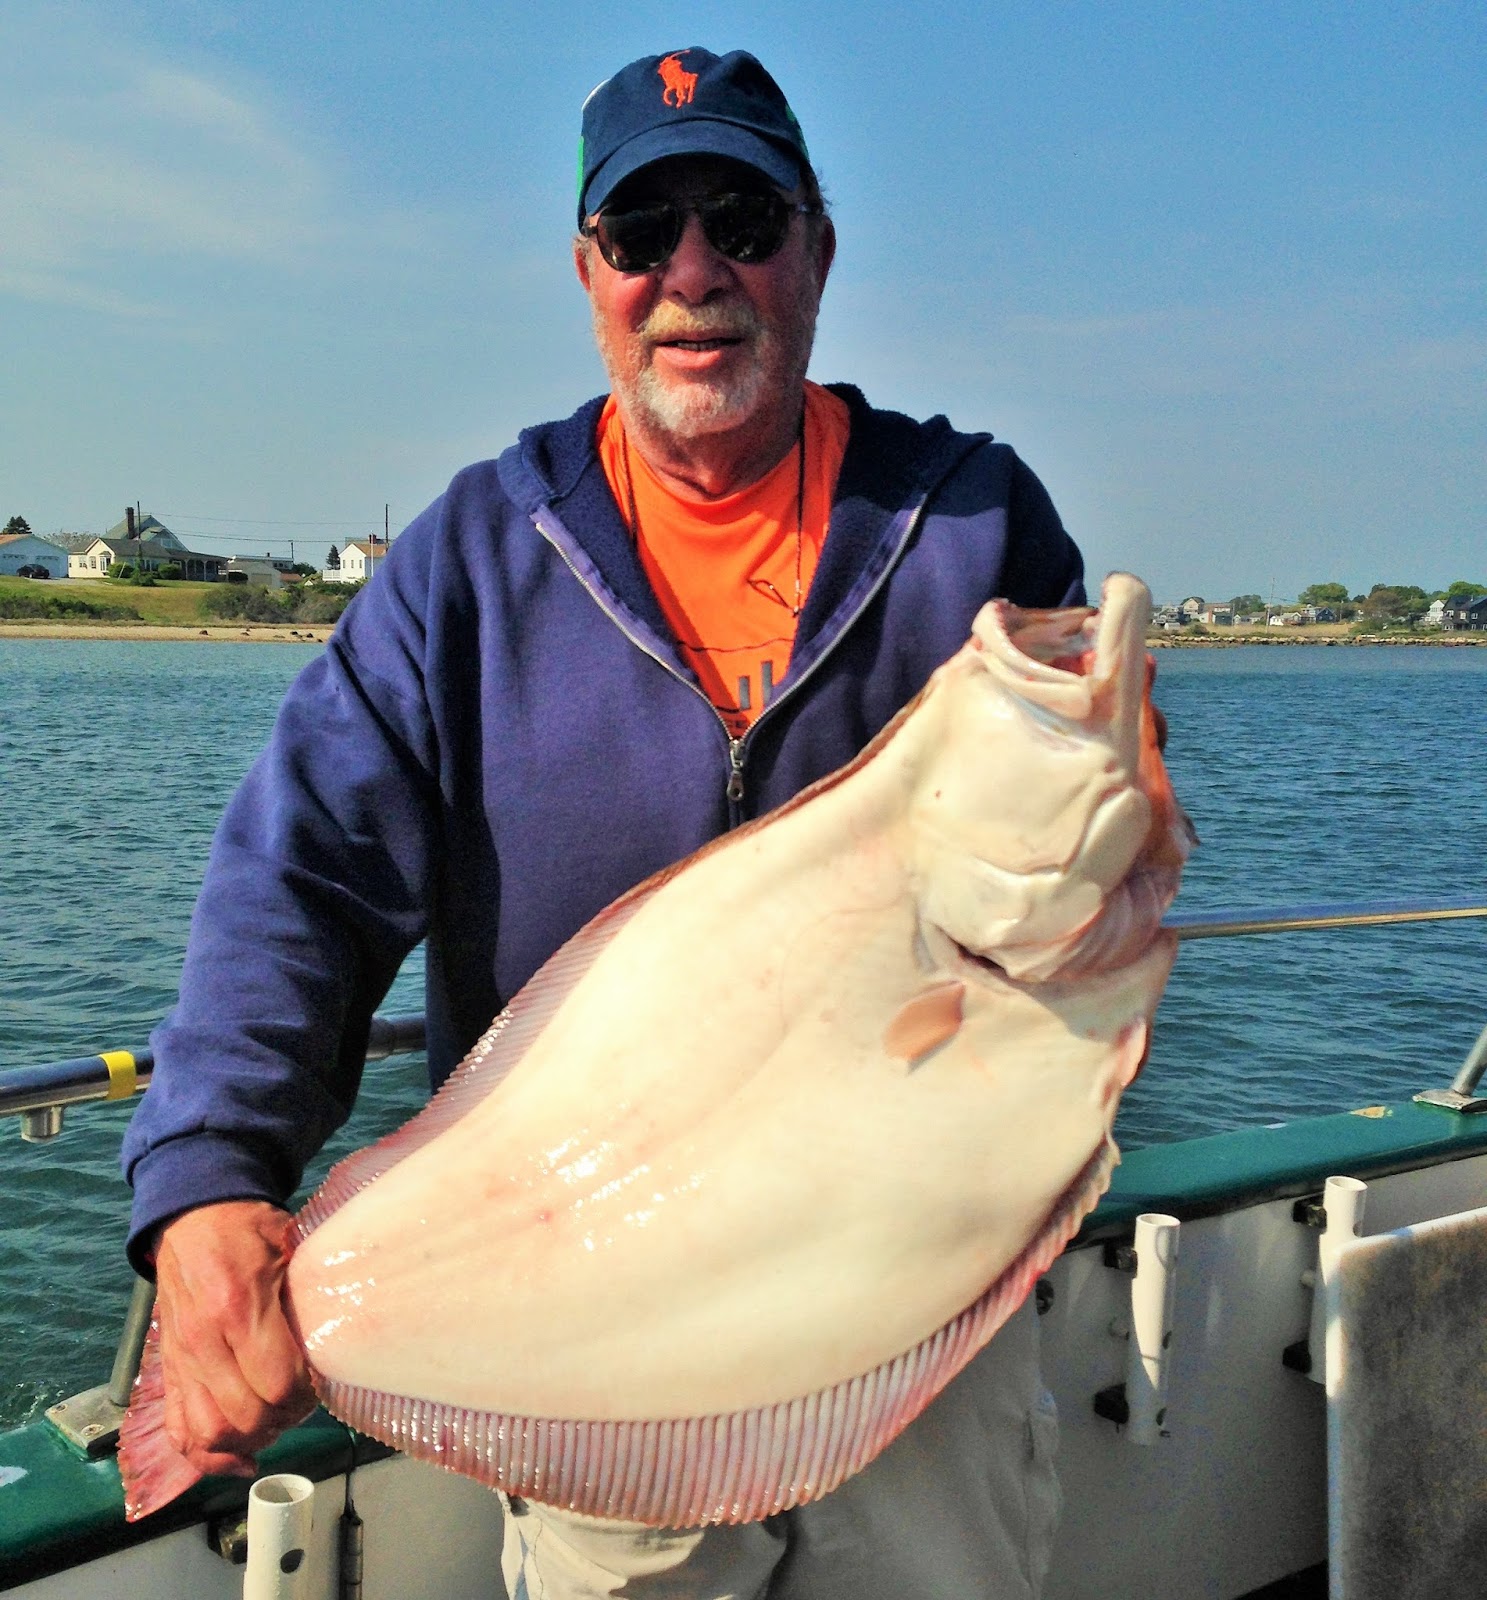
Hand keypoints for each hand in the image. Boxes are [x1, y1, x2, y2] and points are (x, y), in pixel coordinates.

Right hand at [152, 1200, 316, 1476]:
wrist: (192, 1216)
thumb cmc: (247, 1227)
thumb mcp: (289, 1246)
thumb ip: (306, 1293)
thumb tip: (338, 1338)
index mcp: (239, 1308)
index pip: (277, 1384)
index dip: (306, 1396)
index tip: (319, 1384)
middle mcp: (204, 1341)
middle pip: (247, 1417)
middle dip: (283, 1420)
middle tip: (301, 1404)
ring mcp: (181, 1360)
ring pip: (210, 1433)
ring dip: (248, 1440)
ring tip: (274, 1425)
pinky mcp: (169, 1371)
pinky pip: (179, 1430)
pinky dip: (206, 1456)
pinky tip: (238, 1457)